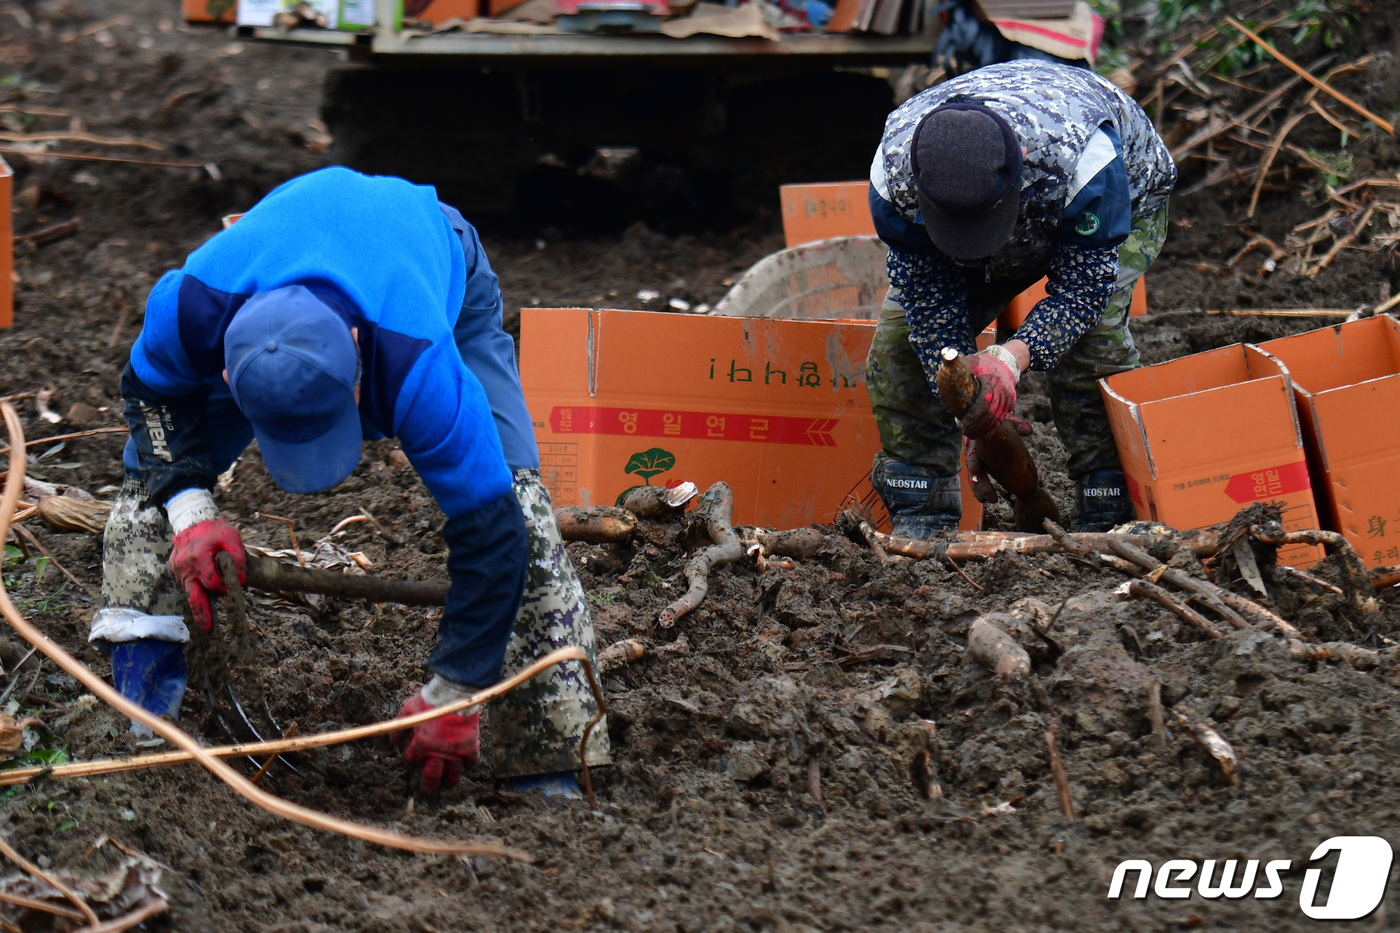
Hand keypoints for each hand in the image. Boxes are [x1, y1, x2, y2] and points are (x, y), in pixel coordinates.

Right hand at [168, 517, 245, 632]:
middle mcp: (184, 566)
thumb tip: (242, 582)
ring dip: (199, 604)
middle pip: (193, 596)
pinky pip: (185, 584)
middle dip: (202, 614)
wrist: (191, 518)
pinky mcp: (174, 569)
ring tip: (206, 621)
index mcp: (198, 558)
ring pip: (189, 592)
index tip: (232, 588)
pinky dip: (194, 589)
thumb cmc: (215, 529)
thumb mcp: (232, 539)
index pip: (212, 584)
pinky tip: (202, 593)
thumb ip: (238, 560)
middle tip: (208, 630)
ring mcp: (177, 569)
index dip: (223, 589)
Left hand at [393, 691, 479, 794]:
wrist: (455, 693)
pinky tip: (465, 765)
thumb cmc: (430, 700)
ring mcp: (455, 751)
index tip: (412, 760)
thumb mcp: (408, 710)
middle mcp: (438, 752)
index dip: (411, 760)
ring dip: (449, 780)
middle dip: (427, 786)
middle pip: (432, 776)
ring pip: (453, 774)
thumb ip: (400, 728)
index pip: (413, 760)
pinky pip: (471, 762)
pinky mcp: (470, 746)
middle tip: (426, 793)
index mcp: (422, 744)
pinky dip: (468, 765)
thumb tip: (393, 742)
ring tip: (448, 784)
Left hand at [961, 348, 1018, 437]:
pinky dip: (994, 425)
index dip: (974, 417)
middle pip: (991, 414)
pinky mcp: (1011, 400)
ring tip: (974, 434)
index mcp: (990, 379)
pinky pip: (1003, 415)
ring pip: (998, 417)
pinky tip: (985, 431)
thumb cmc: (981, 362)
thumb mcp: (969, 361)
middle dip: (979, 427)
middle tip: (967, 433)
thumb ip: (956, 365)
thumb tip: (943, 363)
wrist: (1005, 360)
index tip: (964, 425)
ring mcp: (1008, 395)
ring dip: (986, 428)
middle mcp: (1002, 389)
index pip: (983, 403)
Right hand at [963, 416, 1032, 504]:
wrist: (987, 419)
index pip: (973, 453)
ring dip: (981, 490)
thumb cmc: (997, 420)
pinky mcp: (981, 465)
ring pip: (975, 479)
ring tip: (988, 501)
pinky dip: (982, 489)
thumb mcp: (1006, 421)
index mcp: (976, 441)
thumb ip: (1017, 425)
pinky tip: (986, 498)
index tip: (976, 470)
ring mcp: (976, 460)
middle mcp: (973, 452)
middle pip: (974, 472)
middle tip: (989, 497)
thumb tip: (1028, 431)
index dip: (974, 462)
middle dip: (980, 485)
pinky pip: (979, 479)